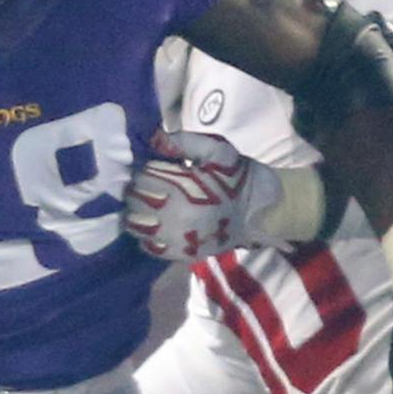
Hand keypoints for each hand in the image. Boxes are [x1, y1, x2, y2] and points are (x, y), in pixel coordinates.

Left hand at [122, 129, 287, 261]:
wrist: (257, 211)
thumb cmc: (234, 178)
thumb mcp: (216, 150)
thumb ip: (185, 141)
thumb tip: (155, 139)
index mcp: (183, 190)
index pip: (142, 178)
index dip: (144, 171)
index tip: (153, 169)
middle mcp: (175, 217)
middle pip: (134, 201)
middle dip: (136, 190)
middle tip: (147, 185)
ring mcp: (177, 239)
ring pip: (136, 226)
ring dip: (136, 213)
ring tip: (147, 205)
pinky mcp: (181, 254)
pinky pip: (149, 247)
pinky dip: (145, 235)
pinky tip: (154, 225)